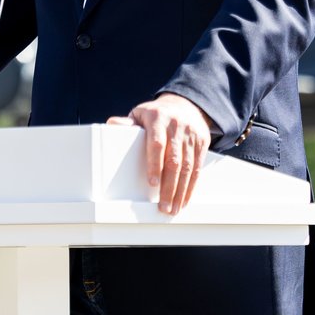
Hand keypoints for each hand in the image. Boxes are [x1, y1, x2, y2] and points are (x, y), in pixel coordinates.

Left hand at [107, 93, 210, 214]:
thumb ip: (128, 123)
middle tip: (164, 206)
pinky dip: (191, 185)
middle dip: (169, 186)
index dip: (154, 164)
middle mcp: (176, 126)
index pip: (157, 144)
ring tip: (174, 208)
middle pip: (174, 160)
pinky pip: (197, 167)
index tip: (152, 183)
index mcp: (158, 118)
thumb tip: (112, 124)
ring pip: (188, 167)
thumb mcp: (140, 114)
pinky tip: (185, 198)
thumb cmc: (156, 114)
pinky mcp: (202, 142)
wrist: (185, 106)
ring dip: (181, 190)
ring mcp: (191, 135)